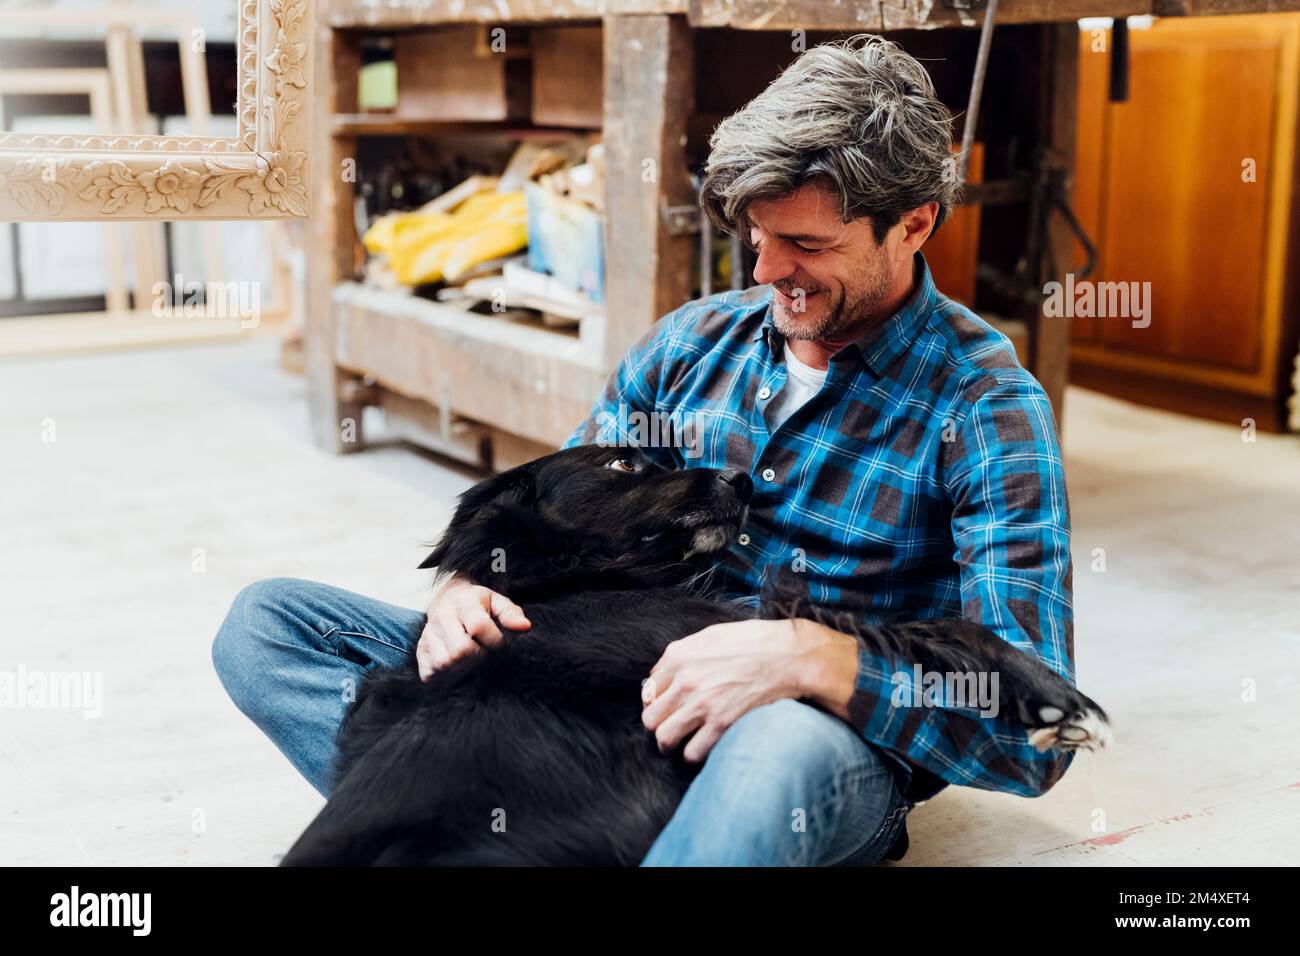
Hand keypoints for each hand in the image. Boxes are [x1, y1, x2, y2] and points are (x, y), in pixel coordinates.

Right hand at [417, 575, 530, 680]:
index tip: (500, 645)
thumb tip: (524, 627)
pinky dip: (445, 677)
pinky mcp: (421, 651)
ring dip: (463, 668)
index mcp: (464, 603)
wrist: (449, 600)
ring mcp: (428, 635)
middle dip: (479, 657)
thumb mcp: (497, 603)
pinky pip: (430, 674)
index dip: (495, 642)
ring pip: (446, 663)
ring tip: (472, 660)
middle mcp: (442, 618)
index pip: (479, 627)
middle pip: (461, 650)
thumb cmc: (479, 606)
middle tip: (485, 654)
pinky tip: (457, 667)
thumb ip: (511, 614)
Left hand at [641, 618, 856, 763]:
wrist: (788, 656)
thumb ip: (683, 654)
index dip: (657, 700)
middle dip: (658, 724)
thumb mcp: (710, 636)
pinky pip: (692, 752)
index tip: (667, 706)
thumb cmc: (753, 642)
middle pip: (650, 717)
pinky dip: (694, 754)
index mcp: (679, 656)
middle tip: (670, 727)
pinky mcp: (722, 724)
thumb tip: (662, 674)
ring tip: (679, 743)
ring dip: (669, 744)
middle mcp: (685, 681)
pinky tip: (702, 746)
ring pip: (664, 738)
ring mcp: (702, 704)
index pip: (649, 689)